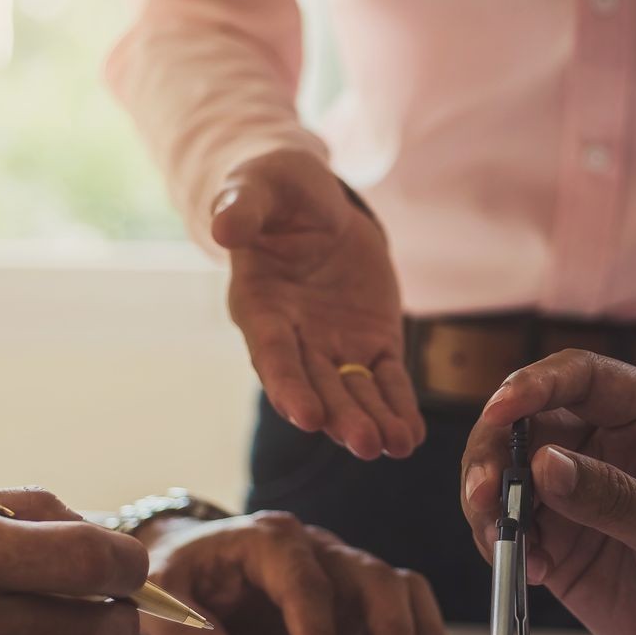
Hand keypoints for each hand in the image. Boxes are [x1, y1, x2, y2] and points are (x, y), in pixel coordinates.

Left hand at [135, 512, 444, 634]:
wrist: (191, 560)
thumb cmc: (179, 574)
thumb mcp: (160, 595)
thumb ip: (182, 632)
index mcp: (268, 539)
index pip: (305, 581)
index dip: (315, 632)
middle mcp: (315, 547)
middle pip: (369, 574)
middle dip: (387, 629)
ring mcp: (339, 570)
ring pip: (395, 585)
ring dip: (412, 632)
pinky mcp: (354, 597)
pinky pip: (402, 603)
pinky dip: (418, 633)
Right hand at [213, 149, 422, 459]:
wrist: (312, 203)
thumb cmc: (274, 191)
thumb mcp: (258, 188)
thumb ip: (243, 208)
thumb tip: (223, 227)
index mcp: (260, 307)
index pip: (273, 353)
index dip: (288, 385)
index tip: (305, 416)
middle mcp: (295, 337)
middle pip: (317, 384)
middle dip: (339, 416)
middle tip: (365, 445)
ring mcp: (334, 344)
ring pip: (353, 390)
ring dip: (372, 420)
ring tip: (395, 447)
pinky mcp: (372, 341)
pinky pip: (387, 379)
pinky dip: (399, 406)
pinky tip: (412, 436)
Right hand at [460, 351, 635, 634]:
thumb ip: (613, 498)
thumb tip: (543, 464)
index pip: (579, 377)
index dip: (533, 385)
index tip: (501, 412)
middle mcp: (607, 445)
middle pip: (526, 422)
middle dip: (493, 451)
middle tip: (483, 493)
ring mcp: (580, 495)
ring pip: (507, 476)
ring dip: (487, 502)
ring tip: (498, 539)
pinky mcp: (563, 543)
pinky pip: (511, 530)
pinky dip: (502, 545)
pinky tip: (530, 571)